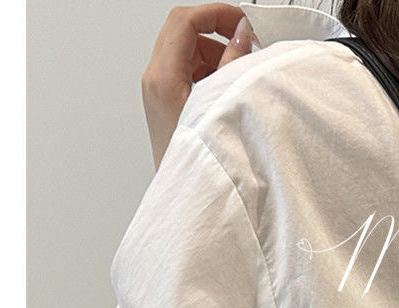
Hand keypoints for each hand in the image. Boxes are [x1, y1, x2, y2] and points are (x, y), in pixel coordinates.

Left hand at [142, 4, 254, 169]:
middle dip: (216, 31)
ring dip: (214, 52)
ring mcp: (158, 91)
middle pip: (182, 30)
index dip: (215, 14)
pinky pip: (186, 69)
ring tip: (238, 72)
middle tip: (243, 43)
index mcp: (163, 78)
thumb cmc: (199, 162)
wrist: (186, 197)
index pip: (184, 21)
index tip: (239, 21)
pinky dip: (208, 68)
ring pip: (185, 49)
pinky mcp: (166, 102)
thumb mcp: (220, 106)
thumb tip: (241, 36)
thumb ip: (232, 65)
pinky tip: (226, 88)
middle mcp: (154, 81)